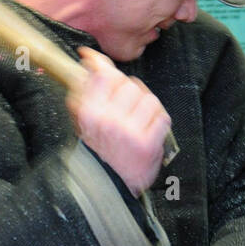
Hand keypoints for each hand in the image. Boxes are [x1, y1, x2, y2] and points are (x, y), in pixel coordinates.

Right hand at [67, 47, 171, 195]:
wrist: (106, 187)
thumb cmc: (96, 151)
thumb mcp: (83, 120)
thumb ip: (86, 89)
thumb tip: (92, 59)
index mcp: (90, 113)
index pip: (105, 75)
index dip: (104, 65)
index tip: (98, 62)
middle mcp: (109, 120)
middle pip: (128, 84)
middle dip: (128, 91)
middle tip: (124, 104)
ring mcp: (130, 132)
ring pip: (148, 98)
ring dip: (145, 105)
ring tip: (137, 117)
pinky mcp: (148, 144)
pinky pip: (161, 116)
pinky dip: (157, 119)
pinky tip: (148, 127)